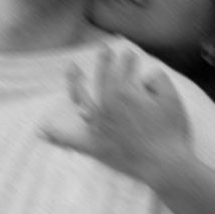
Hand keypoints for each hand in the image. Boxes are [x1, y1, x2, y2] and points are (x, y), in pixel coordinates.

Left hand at [40, 45, 191, 189]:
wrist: (164, 164)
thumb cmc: (171, 130)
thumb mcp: (172, 98)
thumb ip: (158, 79)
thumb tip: (146, 74)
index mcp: (124, 93)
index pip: (123, 71)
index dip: (127, 60)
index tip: (129, 53)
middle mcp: (106, 106)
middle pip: (102, 79)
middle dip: (104, 62)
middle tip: (104, 49)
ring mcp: (98, 126)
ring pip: (82, 99)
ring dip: (76, 82)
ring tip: (72, 69)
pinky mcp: (95, 146)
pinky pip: (71, 140)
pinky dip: (56, 135)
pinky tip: (42, 129)